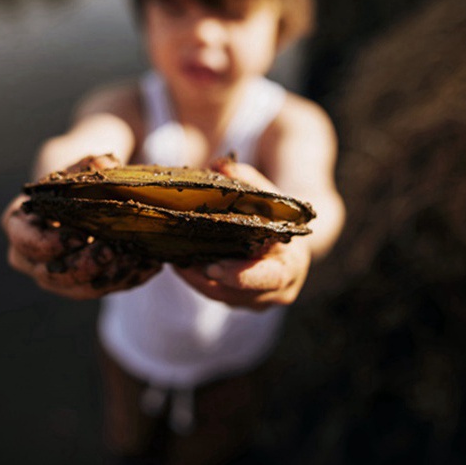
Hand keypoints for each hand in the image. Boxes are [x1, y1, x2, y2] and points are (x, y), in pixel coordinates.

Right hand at [1, 154, 161, 298]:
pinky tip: (149, 265)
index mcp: (21, 227)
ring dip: (109, 277)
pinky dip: (128, 279)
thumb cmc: (72, 181)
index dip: (51, 244)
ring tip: (136, 259)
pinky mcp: (83, 286)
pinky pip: (104, 288)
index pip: (27, 243)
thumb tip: (105, 162)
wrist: (82, 198)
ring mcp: (56, 277)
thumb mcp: (77, 167)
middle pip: (52, 274)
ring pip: (79, 289)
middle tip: (112, 250)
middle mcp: (32, 259)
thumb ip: (88, 163)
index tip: (79, 236)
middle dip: (84, 266)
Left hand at [174, 157, 311, 309]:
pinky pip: (214, 293)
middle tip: (179, 263)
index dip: (240, 275)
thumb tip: (219, 165)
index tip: (212, 268)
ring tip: (173, 257)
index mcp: (291, 265)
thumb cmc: (278, 213)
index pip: (269, 278)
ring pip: (220, 295)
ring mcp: (256, 299)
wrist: (288, 236)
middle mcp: (276, 290)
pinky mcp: (238, 299)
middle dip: (205, 279)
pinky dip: (196, 279)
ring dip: (195, 279)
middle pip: (237, 293)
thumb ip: (248, 181)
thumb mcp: (268, 194)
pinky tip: (178, 260)